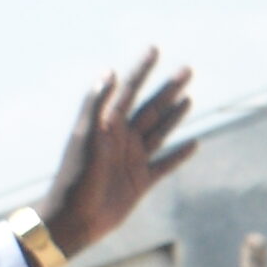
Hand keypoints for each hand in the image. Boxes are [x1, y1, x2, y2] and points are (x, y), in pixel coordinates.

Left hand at [37, 48, 195, 258]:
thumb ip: (96, 105)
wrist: (73, 218)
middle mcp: (121, 140)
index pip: (129, 91)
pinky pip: (164, 165)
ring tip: (188, 98)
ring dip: (174, 115)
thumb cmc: (75, 176)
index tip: (154, 48)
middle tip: (188, 69)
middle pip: (151, 108)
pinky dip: (179, 155)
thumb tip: (109, 71)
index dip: (141, 69)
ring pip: (159, 132)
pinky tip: (193, 143)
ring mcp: (131, 160)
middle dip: (168, 89)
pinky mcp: (140, 182)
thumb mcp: (84, 136)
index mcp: (107, 126)